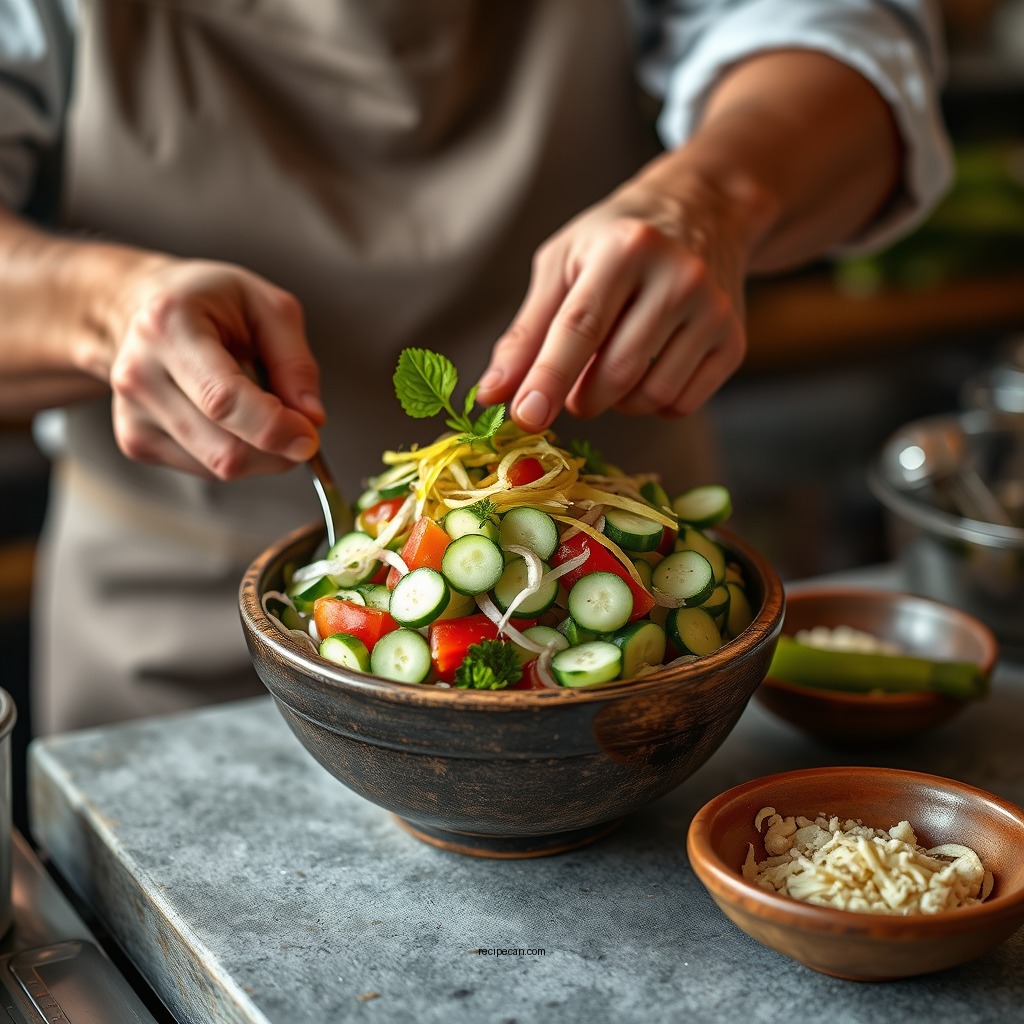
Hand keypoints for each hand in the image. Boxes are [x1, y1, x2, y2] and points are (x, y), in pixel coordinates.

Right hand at [96, 257, 323, 478]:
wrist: (141, 308)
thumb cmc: (208, 302)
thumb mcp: (268, 307)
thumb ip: (296, 362)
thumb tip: (312, 418)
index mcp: (169, 326)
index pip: (224, 400)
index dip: (274, 428)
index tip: (310, 438)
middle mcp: (139, 373)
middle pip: (225, 449)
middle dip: (278, 449)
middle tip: (298, 424)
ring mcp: (131, 413)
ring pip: (220, 468)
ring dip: (260, 453)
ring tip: (256, 408)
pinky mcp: (135, 441)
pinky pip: (206, 471)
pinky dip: (236, 454)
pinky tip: (228, 419)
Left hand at [475, 168, 751, 431]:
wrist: (704, 211)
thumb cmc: (616, 240)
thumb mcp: (562, 265)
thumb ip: (525, 332)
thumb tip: (492, 395)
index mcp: (626, 249)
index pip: (581, 327)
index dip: (548, 377)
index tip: (524, 418)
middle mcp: (679, 277)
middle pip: (616, 373)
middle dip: (580, 397)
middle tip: (570, 385)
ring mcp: (713, 310)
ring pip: (650, 396)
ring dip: (616, 402)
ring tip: (611, 365)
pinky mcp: (732, 341)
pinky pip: (681, 404)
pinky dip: (652, 404)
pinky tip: (647, 369)